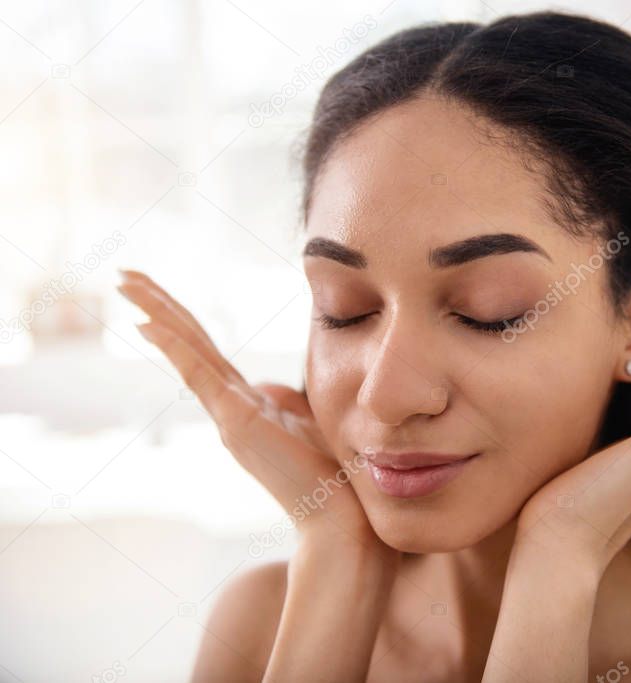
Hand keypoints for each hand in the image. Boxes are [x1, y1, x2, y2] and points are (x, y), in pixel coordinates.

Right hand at [116, 269, 392, 559]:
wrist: (342, 518)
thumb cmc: (333, 477)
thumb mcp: (309, 426)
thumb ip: (287, 403)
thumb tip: (272, 387)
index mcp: (247, 405)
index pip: (208, 350)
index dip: (182, 318)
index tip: (155, 291)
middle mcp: (231, 407)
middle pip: (190, 342)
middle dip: (158, 305)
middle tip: (124, 275)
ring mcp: (230, 415)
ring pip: (189, 351)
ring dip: (157, 313)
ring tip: (125, 282)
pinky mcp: (237, 423)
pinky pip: (201, 376)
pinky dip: (175, 348)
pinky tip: (149, 324)